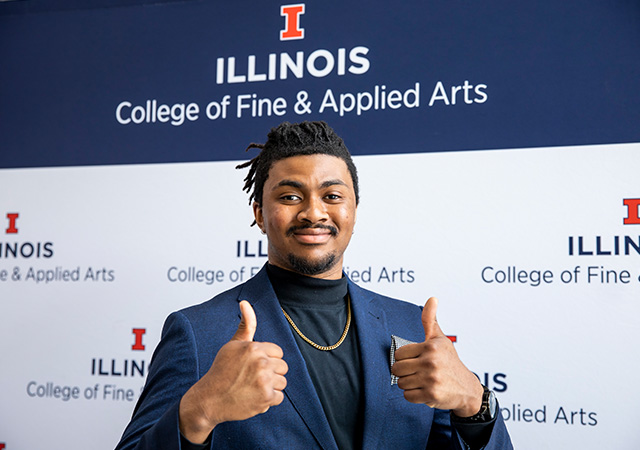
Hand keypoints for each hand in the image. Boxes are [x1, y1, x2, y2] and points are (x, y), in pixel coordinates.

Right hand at [179, 301, 287, 442]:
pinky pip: (279, 397)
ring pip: (282, 382)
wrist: (210, 399)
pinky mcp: (266, 398)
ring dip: (271, 387)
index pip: (278, 352)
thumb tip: (245, 302)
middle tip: (252, 378)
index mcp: (254, 348)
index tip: (254, 366)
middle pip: (283, 367)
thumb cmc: (222, 371)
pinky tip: (254, 398)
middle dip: (271, 373)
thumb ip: (246, 325)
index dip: (267, 359)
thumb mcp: (233, 345)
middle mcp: (261, 363)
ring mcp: (264, 381)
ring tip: (253, 387)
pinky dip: (268, 400)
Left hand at [391, 297, 482, 416]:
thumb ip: (430, 319)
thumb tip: (432, 298)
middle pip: (397, 369)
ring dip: (409, 384)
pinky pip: (407, 396)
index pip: (398, 354)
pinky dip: (413, 395)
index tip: (415, 360)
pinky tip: (424, 390)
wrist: (467, 388)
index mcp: (430, 347)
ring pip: (401, 383)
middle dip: (404, 372)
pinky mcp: (431, 394)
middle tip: (417, 372)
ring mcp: (431, 379)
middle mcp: (431, 362)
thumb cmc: (450, 362)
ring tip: (422, 381)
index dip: (404, 358)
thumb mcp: (440, 339)